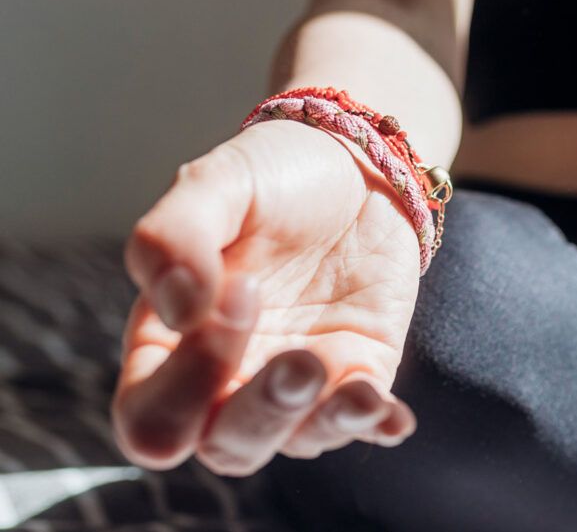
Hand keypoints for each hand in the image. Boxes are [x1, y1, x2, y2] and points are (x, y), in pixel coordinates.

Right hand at [113, 119, 418, 475]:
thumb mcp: (215, 185)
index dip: (186, 384)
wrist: (359, 162)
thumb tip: (179, 311)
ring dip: (325, 423)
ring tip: (358, 390)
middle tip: (300, 359)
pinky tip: (391, 413)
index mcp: (170, 343)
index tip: (241, 294)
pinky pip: (365, 419)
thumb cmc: (273, 176)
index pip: (151, 415)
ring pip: (296, 443)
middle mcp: (229, 377)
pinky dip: (378, 423)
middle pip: (225, 447)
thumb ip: (171, 238)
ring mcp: (298, 380)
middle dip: (262, 414)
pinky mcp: (361, 370)